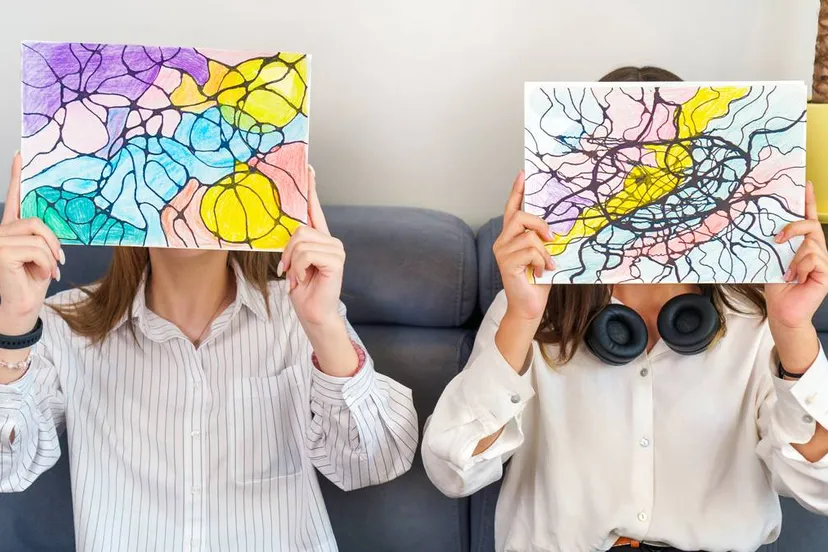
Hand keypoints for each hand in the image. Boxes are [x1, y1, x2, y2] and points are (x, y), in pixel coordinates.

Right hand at [0, 153, 62, 336]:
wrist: (23, 307)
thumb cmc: (33, 282)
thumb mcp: (43, 254)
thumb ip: (43, 236)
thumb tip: (53, 225)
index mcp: (11, 228)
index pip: (14, 198)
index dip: (17, 176)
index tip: (21, 155)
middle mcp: (1, 231)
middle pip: (37, 221)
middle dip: (53, 242)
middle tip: (57, 261)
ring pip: (38, 235)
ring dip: (50, 256)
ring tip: (45, 270)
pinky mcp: (2, 252)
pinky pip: (37, 248)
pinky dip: (45, 263)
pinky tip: (38, 274)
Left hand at [280, 166, 345, 329]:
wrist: (314, 313)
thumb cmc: (303, 290)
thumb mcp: (293, 262)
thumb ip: (293, 243)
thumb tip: (288, 229)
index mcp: (319, 238)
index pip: (314, 208)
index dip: (311, 188)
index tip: (308, 167)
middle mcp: (331, 240)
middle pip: (299, 230)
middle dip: (287, 252)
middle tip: (288, 269)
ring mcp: (336, 249)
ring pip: (300, 242)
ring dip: (292, 262)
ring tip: (297, 276)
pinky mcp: (336, 260)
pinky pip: (306, 254)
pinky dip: (299, 268)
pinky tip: (305, 279)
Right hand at [493, 170, 552, 322]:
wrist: (530, 306)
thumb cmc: (539, 280)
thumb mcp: (546, 253)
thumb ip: (546, 239)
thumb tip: (560, 225)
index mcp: (511, 236)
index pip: (512, 208)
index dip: (517, 191)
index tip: (523, 174)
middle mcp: (502, 241)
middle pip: (520, 217)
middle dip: (540, 224)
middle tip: (553, 239)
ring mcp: (502, 252)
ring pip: (529, 236)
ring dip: (545, 251)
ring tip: (548, 264)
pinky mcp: (506, 264)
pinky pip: (530, 251)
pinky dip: (542, 261)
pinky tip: (541, 272)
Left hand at [766, 181, 827, 328]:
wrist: (782, 310)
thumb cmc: (778, 286)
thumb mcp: (775, 259)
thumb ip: (780, 244)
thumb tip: (773, 229)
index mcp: (804, 245)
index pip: (808, 219)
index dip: (808, 202)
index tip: (805, 184)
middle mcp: (817, 250)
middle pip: (810, 226)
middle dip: (793, 228)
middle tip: (777, 239)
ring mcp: (824, 261)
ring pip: (810, 245)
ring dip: (793, 259)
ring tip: (788, 274)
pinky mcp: (827, 272)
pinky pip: (813, 259)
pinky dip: (800, 268)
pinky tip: (796, 278)